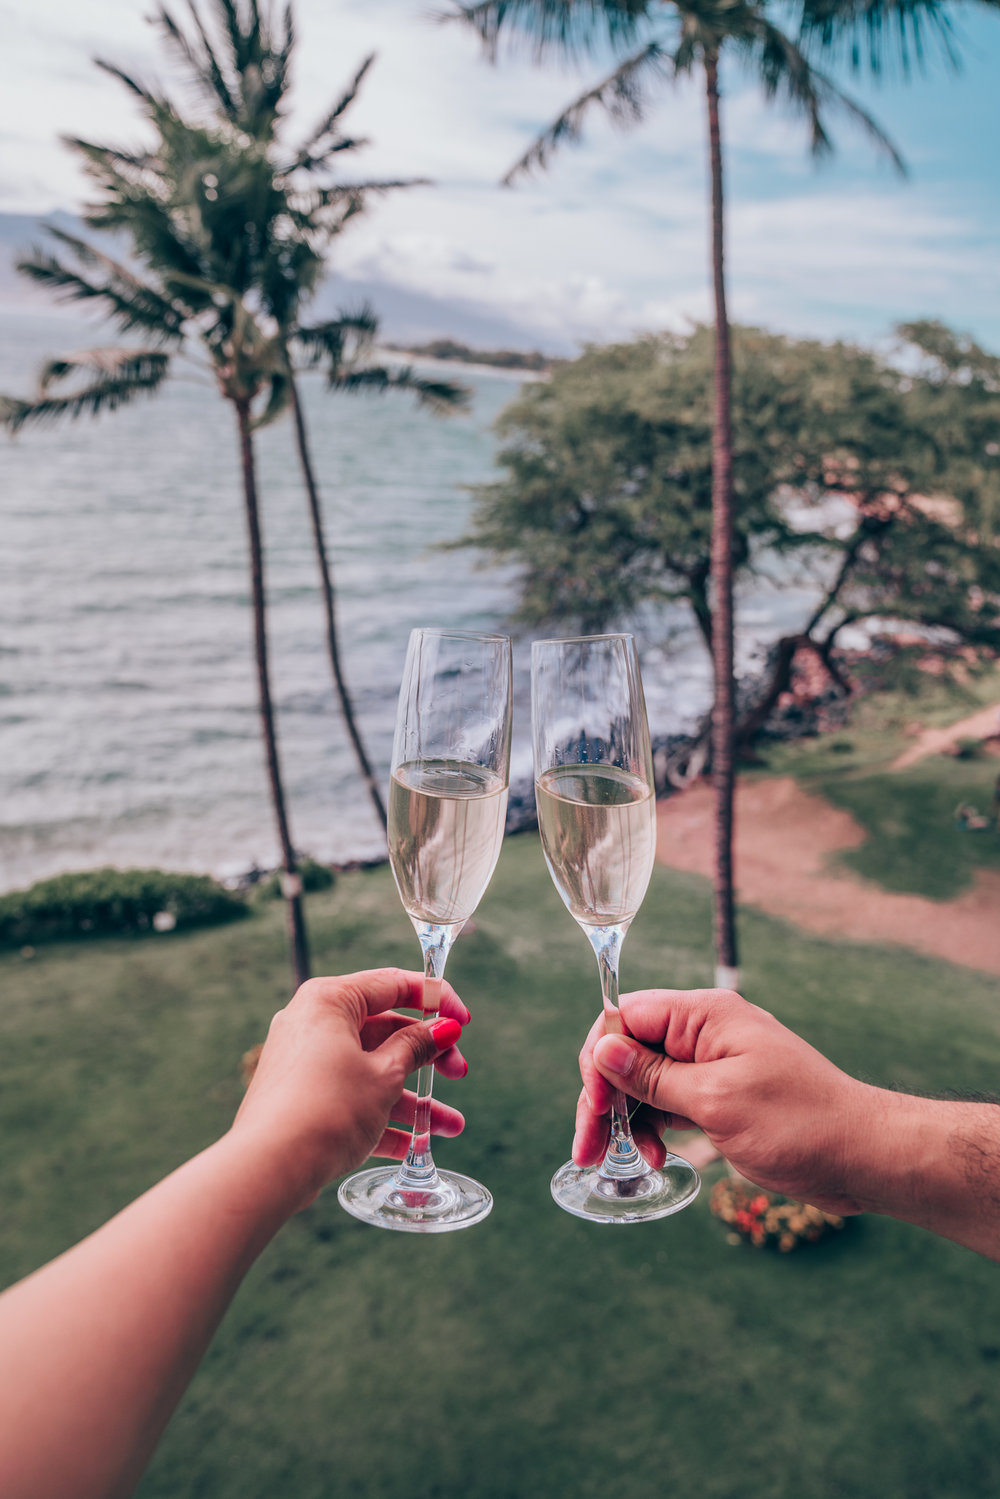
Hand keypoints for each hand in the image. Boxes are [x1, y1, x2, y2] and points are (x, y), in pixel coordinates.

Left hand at [231, 969, 469, 1209]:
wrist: (270, 1167)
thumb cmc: (327, 1108)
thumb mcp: (385, 1074)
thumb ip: (416, 1047)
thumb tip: (443, 1028)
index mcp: (330, 1000)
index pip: (392, 984)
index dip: (435, 999)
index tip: (464, 1021)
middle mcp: (313, 1024)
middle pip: (384, 1030)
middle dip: (428, 1056)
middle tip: (458, 1072)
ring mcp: (305, 1063)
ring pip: (371, 1071)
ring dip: (412, 1098)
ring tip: (449, 1127)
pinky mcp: (302, 1099)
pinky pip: (351, 1099)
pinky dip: (382, 1118)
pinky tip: (415, 1146)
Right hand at [574, 988, 871, 1214]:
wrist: (864, 1156)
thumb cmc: (800, 1124)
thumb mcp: (716, 1101)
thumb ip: (654, 1076)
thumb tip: (602, 1048)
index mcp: (705, 1016)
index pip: (626, 1017)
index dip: (600, 1059)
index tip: (594, 1108)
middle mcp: (706, 1032)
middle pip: (630, 1050)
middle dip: (604, 1096)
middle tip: (589, 1147)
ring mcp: (715, 1064)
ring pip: (646, 1080)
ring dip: (628, 1117)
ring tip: (625, 1157)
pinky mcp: (724, 1095)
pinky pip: (671, 1101)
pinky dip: (656, 1126)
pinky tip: (657, 1154)